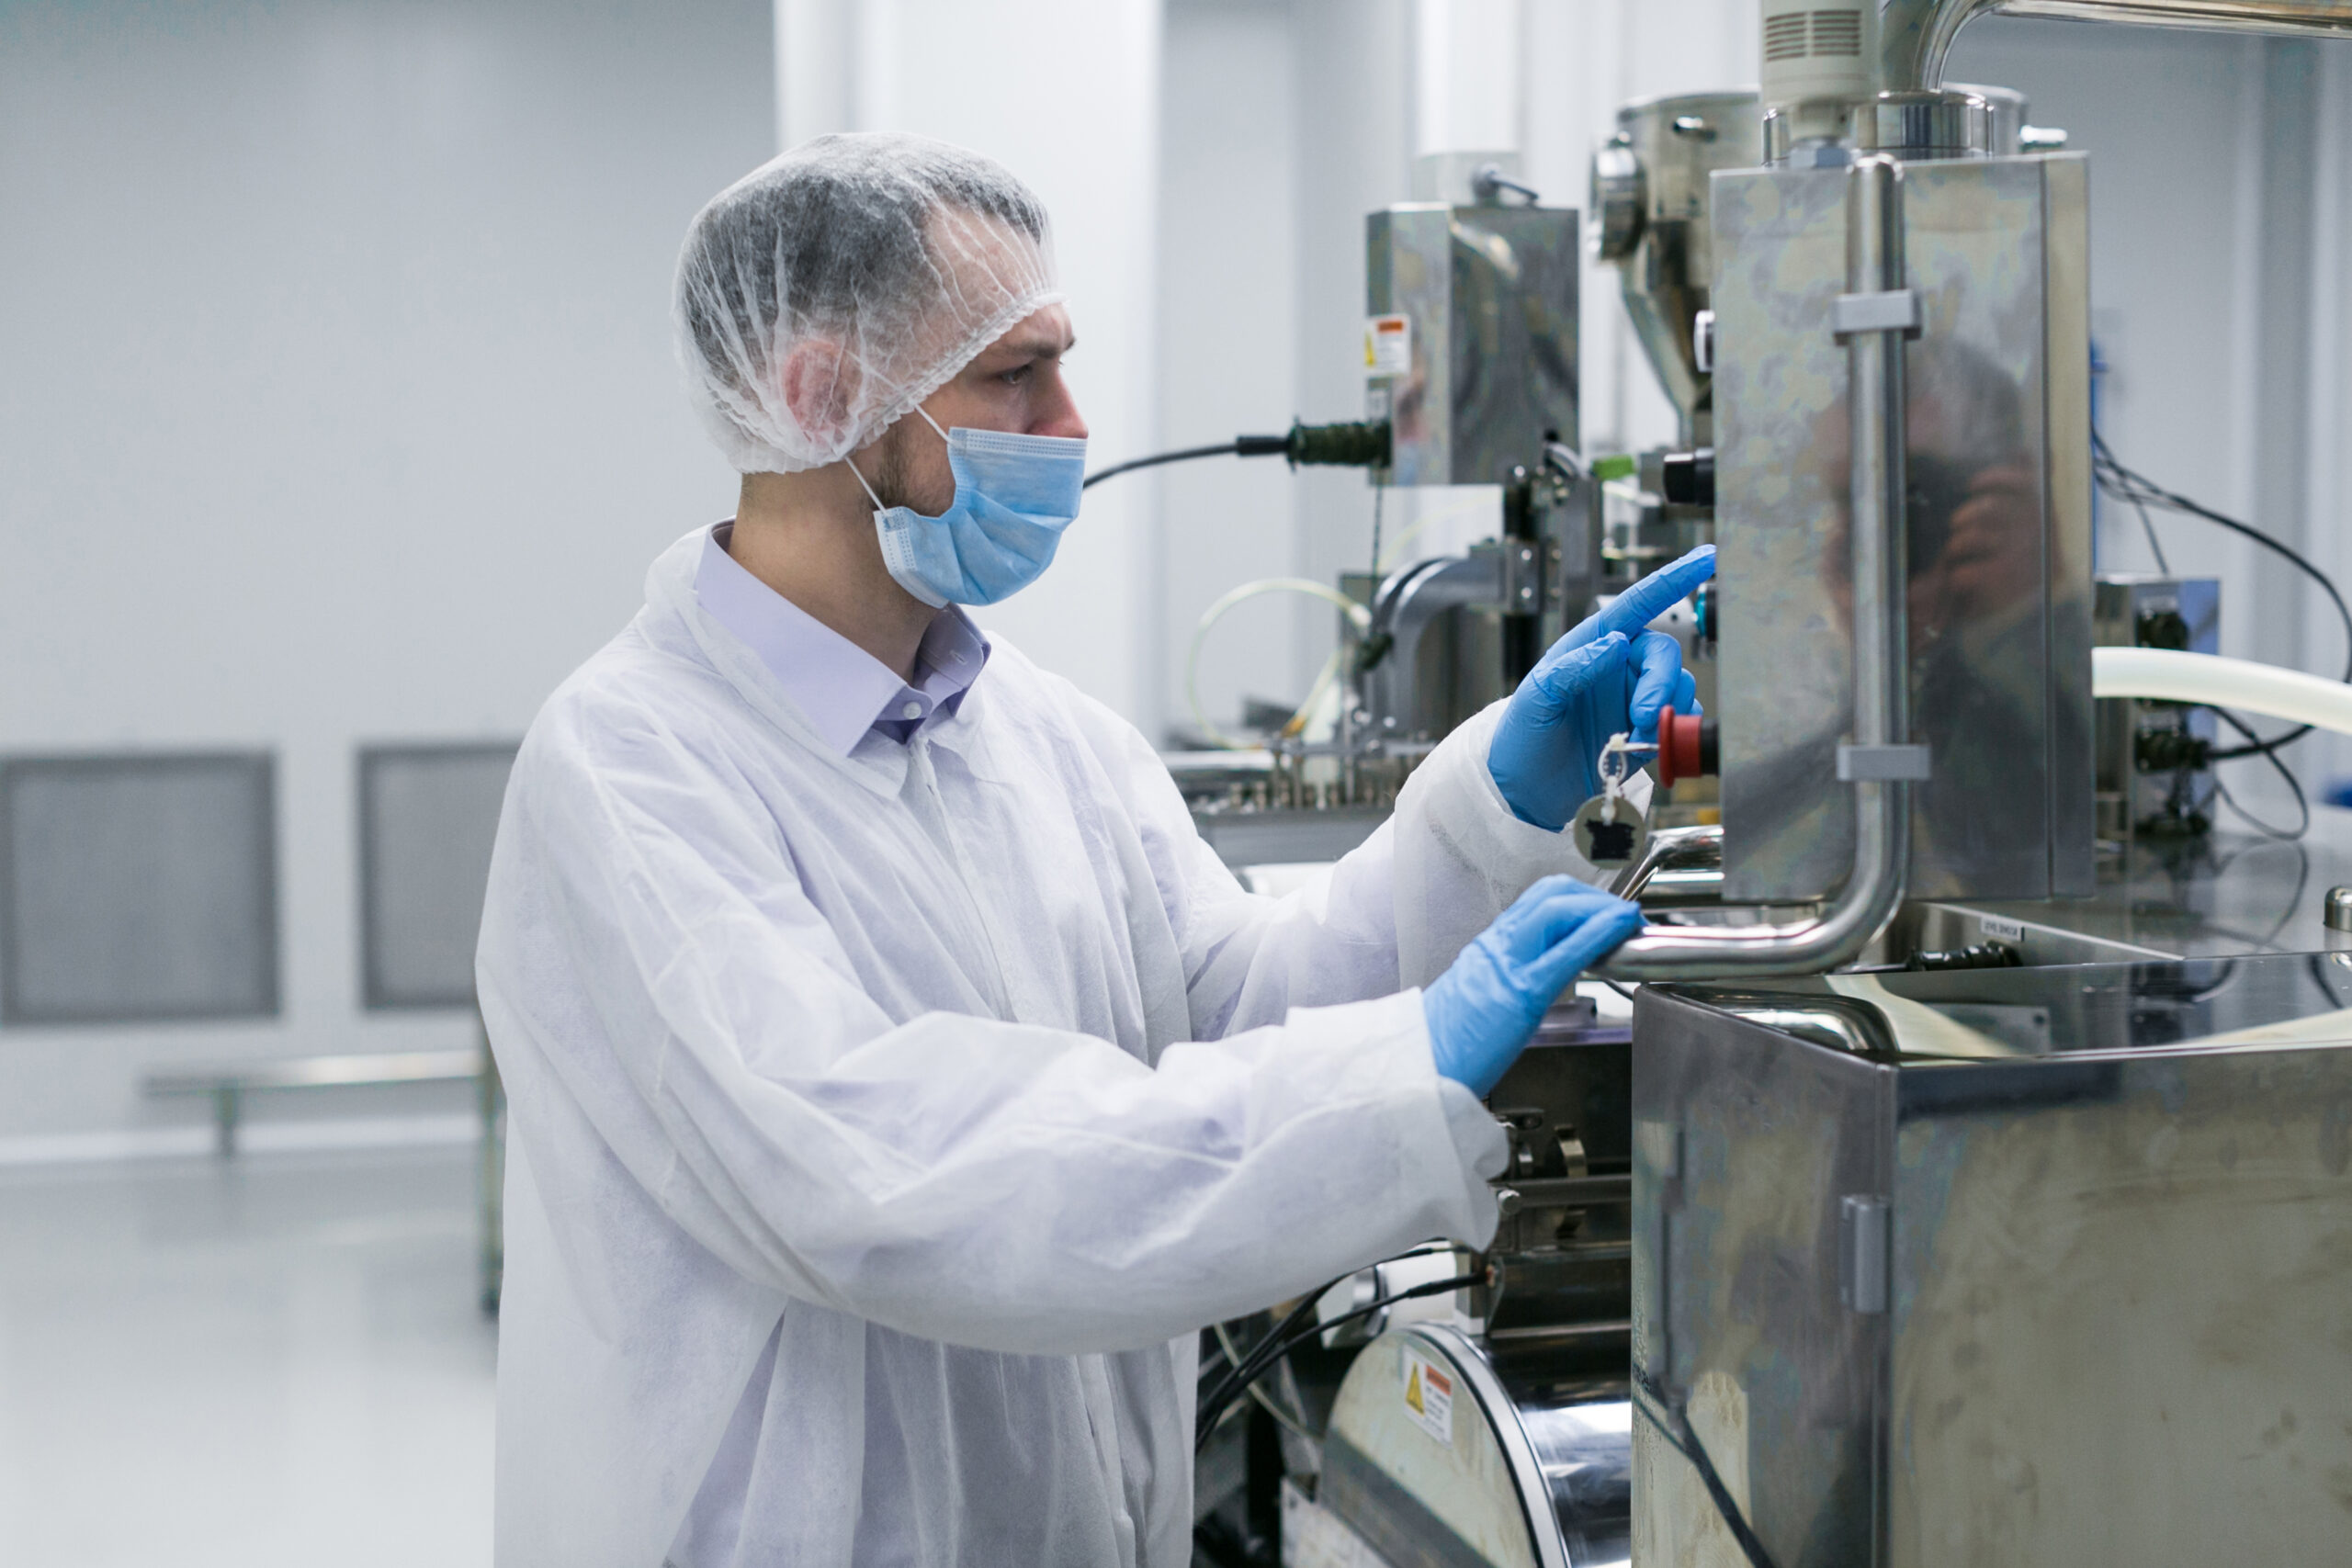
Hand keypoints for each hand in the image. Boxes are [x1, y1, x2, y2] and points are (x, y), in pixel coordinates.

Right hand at [1421, 876, 1643, 1096]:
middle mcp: (1496, 946)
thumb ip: (1509, 980)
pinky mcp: (1520, 993)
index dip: (1578, 898)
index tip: (1605, 911)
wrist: (1415, 1067)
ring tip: (1628, 920)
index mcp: (1488, 949)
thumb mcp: (1479, 998)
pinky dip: (1599, 932)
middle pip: (1551, 893)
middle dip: (1594, 896)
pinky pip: (1566, 952)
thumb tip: (1541, 979)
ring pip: (1558, 908)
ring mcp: (1507, 965)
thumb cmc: (1445, 1045)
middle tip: (1622, 914)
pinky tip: (1620, 929)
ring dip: (1602, 908)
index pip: (1538, 902)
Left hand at [1487, 545, 1715, 830]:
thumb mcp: (1536, 698)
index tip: (1704, 559)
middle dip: (1660, 683)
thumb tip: (1614, 643)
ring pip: (1678, 686)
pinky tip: (1654, 744)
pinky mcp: (1649, 729)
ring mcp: (1635, 696)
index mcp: (1591, 644)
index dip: (1672, 580)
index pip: (1637, 604)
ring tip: (1634, 736)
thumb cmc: (1521, 738)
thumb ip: (1572, 667)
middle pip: (1663, 652)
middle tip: (1643, 714)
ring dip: (1665, 712)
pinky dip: (1676, 732)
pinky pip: (1682, 720)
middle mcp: (1619, 665)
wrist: (1526, 790)